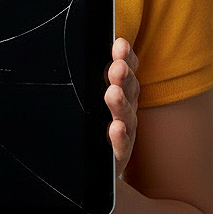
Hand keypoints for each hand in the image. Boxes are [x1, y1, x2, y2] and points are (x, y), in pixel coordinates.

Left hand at [105, 37, 139, 177]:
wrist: (94, 173)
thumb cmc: (92, 129)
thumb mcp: (91, 100)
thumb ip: (91, 77)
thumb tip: (84, 40)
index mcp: (120, 93)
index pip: (126, 72)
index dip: (125, 58)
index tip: (120, 43)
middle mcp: (125, 111)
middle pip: (128, 90)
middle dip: (123, 76)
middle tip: (117, 65)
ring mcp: (123, 134)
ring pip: (125, 117)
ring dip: (120, 103)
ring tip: (113, 93)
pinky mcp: (117, 157)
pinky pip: (120, 147)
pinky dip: (118, 137)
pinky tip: (115, 128)